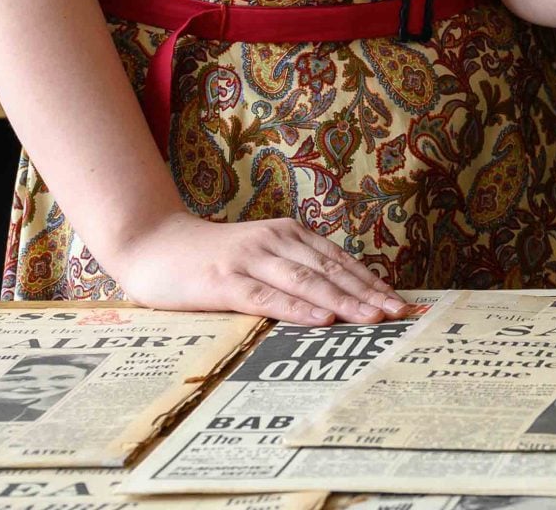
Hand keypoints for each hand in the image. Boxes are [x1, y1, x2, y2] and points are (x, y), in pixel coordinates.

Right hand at [95, 210, 404, 325]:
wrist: (153, 244)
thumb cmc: (210, 259)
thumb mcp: (258, 259)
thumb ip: (291, 271)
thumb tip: (336, 298)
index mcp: (289, 235)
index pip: (339, 261)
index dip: (372, 282)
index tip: (402, 301)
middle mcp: (276, 242)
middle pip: (331, 271)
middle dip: (369, 294)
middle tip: (400, 313)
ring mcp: (250, 260)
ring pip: (307, 282)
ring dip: (344, 300)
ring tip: (374, 318)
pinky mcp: (225, 281)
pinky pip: (268, 296)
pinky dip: (298, 308)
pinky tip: (322, 319)